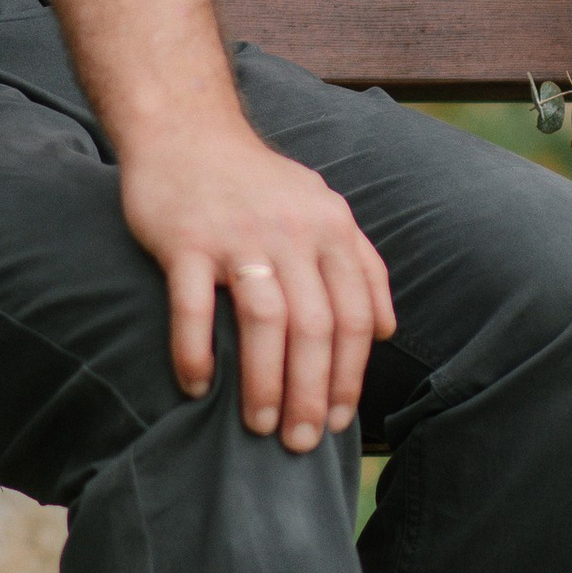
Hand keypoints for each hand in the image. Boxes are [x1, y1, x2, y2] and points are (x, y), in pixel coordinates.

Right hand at [115, 119, 394, 450]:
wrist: (187, 129)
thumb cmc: (256, 182)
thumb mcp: (322, 207)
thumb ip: (359, 262)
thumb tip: (386, 329)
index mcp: (331, 228)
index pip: (355, 317)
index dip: (350, 376)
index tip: (338, 422)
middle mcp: (292, 231)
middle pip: (316, 327)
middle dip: (312, 393)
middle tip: (302, 443)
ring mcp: (238, 235)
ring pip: (264, 321)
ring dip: (265, 383)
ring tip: (261, 427)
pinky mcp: (185, 239)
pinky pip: (193, 307)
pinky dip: (196, 353)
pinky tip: (197, 388)